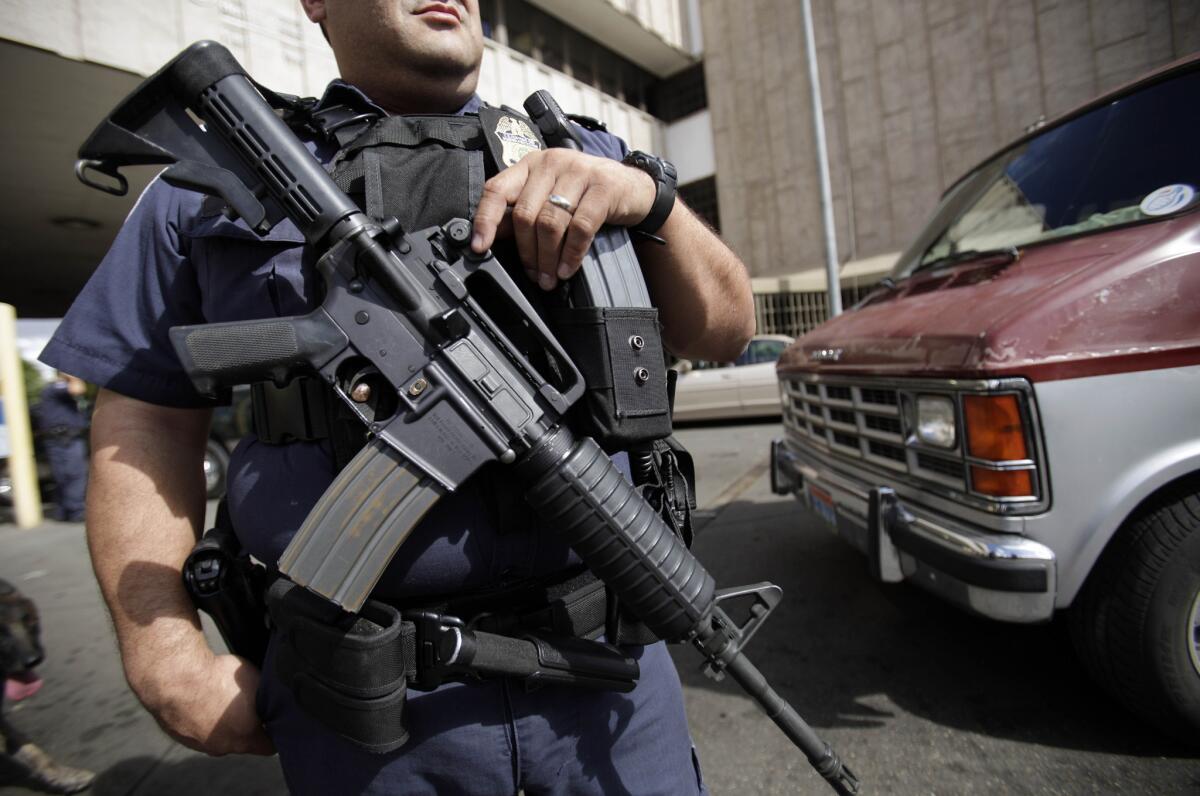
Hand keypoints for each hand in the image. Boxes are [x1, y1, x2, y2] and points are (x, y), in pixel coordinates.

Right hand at [144, 653, 274, 755]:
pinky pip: (197, 729)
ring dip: (221, 722)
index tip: (274, 720)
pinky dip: (201, 718)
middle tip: (245, 704)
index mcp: (245, 738)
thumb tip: (273, 702)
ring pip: (218, 736)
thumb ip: (267, 701)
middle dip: (246, 726)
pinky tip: (201, 698)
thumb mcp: (257, 683)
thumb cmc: (218, 677)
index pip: (268, 746)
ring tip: (219, 698)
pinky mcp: (180, 735)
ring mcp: (199, 743)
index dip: (274, 732)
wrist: (176, 676)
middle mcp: (222, 746)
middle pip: (242, 742)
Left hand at [470, 148, 656, 289]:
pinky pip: (580, 227)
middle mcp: (551, 163)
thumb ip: (522, 212)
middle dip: (526, 252)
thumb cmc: (587, 196)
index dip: (485, 220)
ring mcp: (578, 172)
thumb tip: (490, 237)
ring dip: (547, 258)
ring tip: (549, 278)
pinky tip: (568, 269)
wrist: (635, 188)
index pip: (497, 189)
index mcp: (531, 165)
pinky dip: (571, 254)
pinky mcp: (603, 187)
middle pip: (525, 214)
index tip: (479, 247)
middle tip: (533, 275)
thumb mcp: (551, 197)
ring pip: (550, 223)